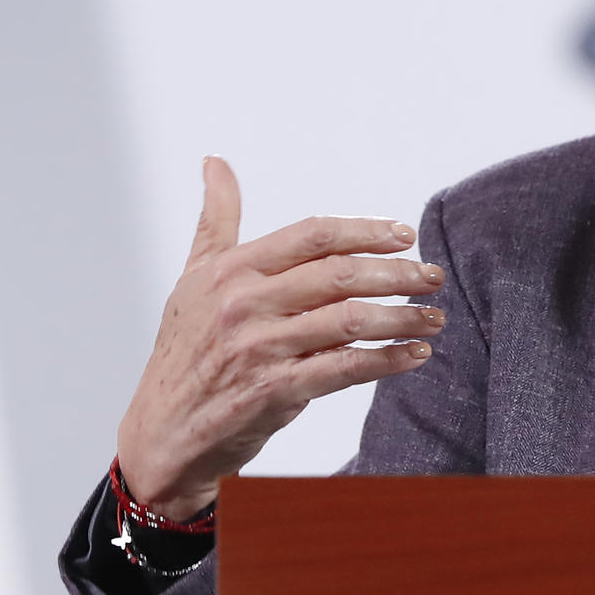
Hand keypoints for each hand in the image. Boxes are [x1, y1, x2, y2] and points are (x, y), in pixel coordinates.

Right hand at [115, 157, 445, 517]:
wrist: (160, 432)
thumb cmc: (184, 350)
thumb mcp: (194, 278)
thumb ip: (216, 220)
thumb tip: (215, 162)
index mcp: (230, 270)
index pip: (314, 234)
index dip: (366, 231)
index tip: (406, 235)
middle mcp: (243, 304)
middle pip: (341, 274)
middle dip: (398, 274)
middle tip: (433, 277)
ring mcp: (258, 348)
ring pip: (351, 320)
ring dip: (403, 317)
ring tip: (434, 317)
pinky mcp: (272, 391)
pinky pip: (345, 368)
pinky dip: (387, 360)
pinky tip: (415, 354)